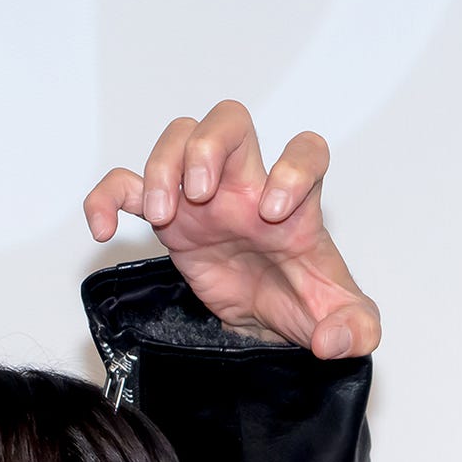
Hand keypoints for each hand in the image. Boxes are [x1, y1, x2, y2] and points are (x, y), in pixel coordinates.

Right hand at [83, 99, 380, 358]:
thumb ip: (357, 329)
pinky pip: (124, 185)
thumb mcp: (350, 325)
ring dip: (161, 166)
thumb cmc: (308, 307)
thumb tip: (333, 341)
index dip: (293, 167)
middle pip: (230, 121)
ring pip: (177, 137)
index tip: (273, 212)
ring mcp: (205, 198)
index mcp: (298, 206)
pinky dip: (105, 196)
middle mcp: (249, 188)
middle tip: (202, 192)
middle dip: (209, 144)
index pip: (306, 151)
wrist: (271, 326)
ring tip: (163, 216)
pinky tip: (104, 228)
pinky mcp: (169, 220)